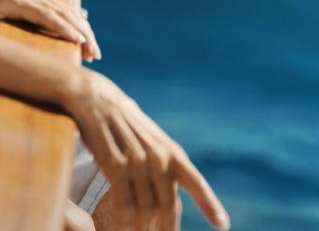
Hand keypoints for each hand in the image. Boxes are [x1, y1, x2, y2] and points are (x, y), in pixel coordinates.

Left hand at [0, 0, 100, 60]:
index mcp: (13, 0)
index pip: (44, 14)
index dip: (62, 27)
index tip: (78, 40)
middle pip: (62, 12)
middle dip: (81, 32)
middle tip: (93, 54)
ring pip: (66, 10)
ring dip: (83, 30)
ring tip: (94, 52)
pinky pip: (62, 10)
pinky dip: (76, 24)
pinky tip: (84, 40)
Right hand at [66, 71, 229, 230]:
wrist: (96, 99)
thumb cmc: (125, 126)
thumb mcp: (152, 142)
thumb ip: (164, 168)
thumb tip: (169, 203)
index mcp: (172, 153)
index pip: (195, 182)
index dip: (210, 205)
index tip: (222, 225)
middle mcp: (159, 157)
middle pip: (167, 207)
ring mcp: (138, 160)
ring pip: (145, 209)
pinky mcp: (115, 163)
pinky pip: (123, 203)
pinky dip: (123, 222)